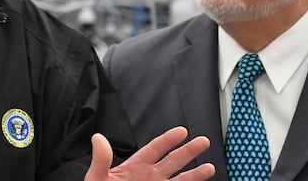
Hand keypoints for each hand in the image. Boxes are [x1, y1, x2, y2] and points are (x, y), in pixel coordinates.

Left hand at [85, 126, 214, 180]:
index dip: (169, 139)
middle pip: (173, 161)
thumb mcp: (97, 177)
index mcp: (135, 167)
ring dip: (195, 175)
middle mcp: (149, 177)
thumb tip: (98, 138)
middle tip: (204, 141)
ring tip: (210, 168)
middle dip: (188, 151)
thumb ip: (101, 159)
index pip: (155, 149)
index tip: (182, 131)